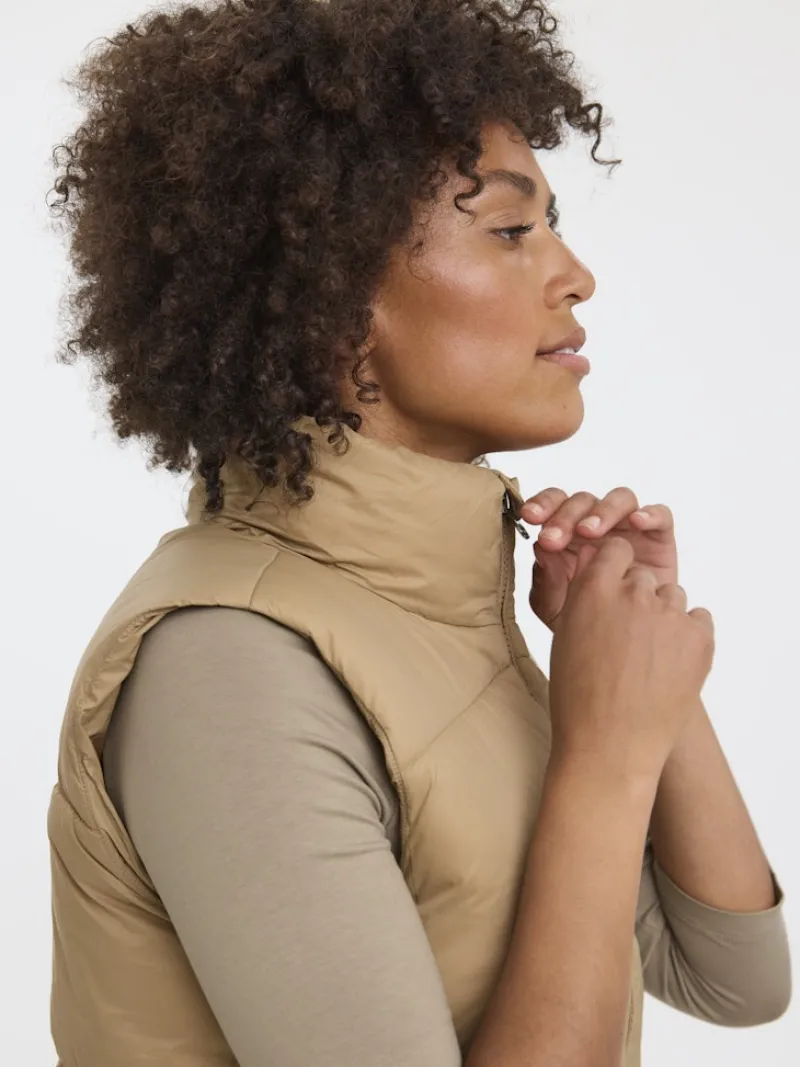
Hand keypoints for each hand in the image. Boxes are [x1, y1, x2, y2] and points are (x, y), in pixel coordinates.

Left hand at [521, 488, 677, 631]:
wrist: (627, 644)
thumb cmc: (585, 620)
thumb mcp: (555, 607)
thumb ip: (545, 580)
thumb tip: (539, 549)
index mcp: (568, 532)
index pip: (554, 504)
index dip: (542, 504)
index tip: (529, 517)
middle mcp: (598, 523)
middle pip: (583, 501)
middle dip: (565, 516)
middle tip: (554, 538)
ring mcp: (628, 527)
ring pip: (619, 499)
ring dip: (602, 511)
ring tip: (589, 531)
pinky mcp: (659, 536)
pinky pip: (660, 514)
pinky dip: (650, 514)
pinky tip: (637, 522)